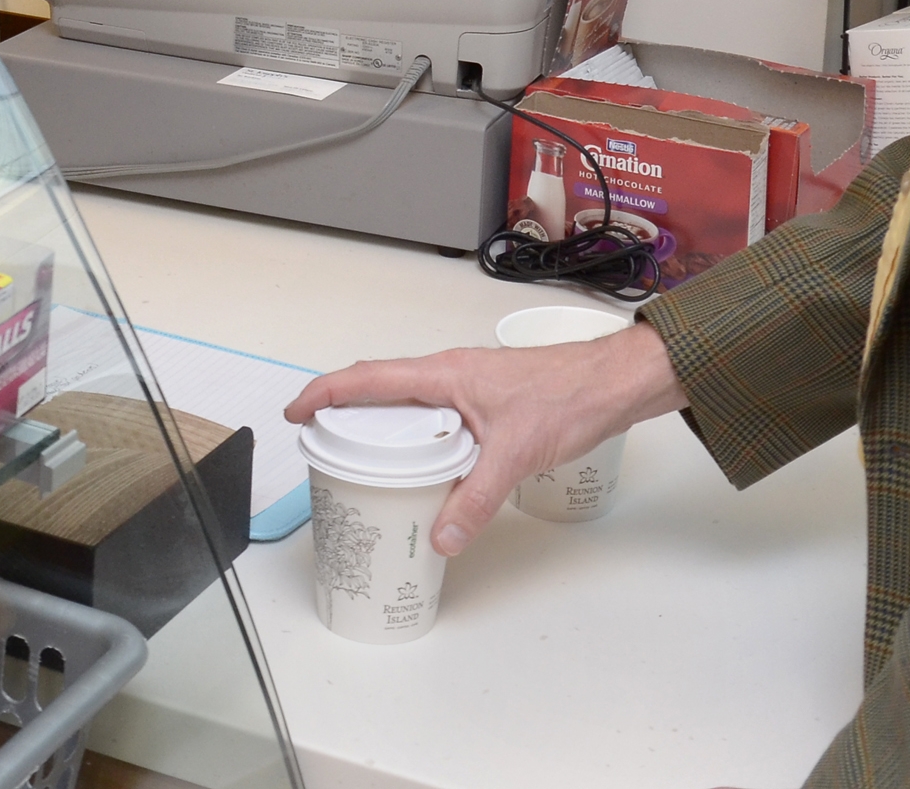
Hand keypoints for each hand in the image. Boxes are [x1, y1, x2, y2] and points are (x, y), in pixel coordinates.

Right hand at [283, 320, 688, 554]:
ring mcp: (467, 388)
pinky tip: (424, 470)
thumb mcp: (515, 453)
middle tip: (320, 445)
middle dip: (344, 412)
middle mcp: (449, 375)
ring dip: (381, 428)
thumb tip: (440, 536)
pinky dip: (416, 440)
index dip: (325, 393)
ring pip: (409, 404)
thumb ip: (474, 499)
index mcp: (443, 374)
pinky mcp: (486, 404)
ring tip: (362, 462)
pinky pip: (435, 418)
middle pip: (380, 389)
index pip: (368, 378)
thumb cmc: (568, 396)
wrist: (613, 383)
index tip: (295, 411)